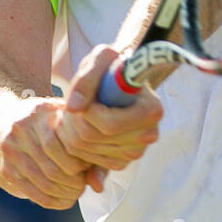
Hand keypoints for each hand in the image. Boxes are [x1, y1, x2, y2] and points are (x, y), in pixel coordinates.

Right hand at [0, 95, 101, 209]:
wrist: (9, 125)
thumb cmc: (52, 128)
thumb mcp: (71, 129)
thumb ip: (91, 153)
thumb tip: (98, 186)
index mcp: (42, 110)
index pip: (66, 143)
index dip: (82, 161)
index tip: (89, 166)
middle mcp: (22, 127)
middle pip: (54, 165)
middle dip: (74, 181)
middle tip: (84, 185)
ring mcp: (10, 148)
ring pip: (44, 181)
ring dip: (65, 193)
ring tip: (76, 193)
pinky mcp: (5, 169)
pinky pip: (33, 192)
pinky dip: (53, 201)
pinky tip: (65, 199)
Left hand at [54, 45, 162, 180]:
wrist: (123, 82)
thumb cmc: (114, 67)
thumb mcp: (101, 59)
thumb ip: (86, 79)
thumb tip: (73, 107)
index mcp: (150, 111)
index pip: (108, 124)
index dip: (86, 111)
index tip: (84, 96)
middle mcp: (147, 136)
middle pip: (90, 138)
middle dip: (73, 119)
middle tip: (75, 103)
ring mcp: (134, 152)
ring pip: (82, 150)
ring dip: (70, 130)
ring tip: (78, 112)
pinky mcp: (120, 162)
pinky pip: (84, 160)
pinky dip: (74, 143)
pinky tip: (81, 126)